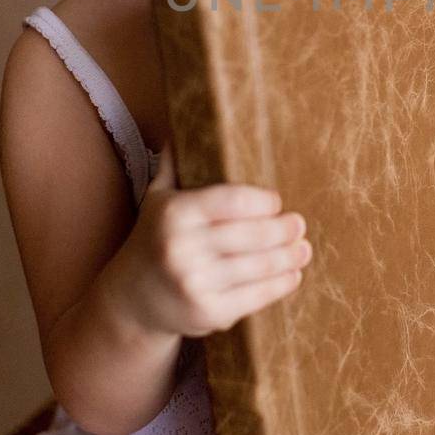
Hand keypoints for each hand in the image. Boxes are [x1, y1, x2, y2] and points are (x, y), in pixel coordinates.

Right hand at [113, 144, 310, 337]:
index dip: (264, 202)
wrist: (131, 301)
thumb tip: (186, 121)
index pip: (233, 201)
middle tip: (299, 224)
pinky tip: (293, 274)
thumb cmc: (154, 239)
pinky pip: (255, 296)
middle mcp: (182, 248)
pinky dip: (280, 284)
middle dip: (284, 230)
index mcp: (175, 212)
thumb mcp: (156, 198)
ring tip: (304, 249)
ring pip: (259, 267)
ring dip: (289, 257)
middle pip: (252, 235)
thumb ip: (174, 163)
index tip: (278, 202)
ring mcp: (195, 283)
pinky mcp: (208, 313)